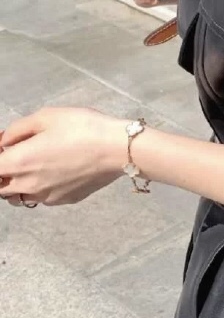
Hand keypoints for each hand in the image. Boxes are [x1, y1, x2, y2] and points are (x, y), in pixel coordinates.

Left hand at [0, 108, 125, 206]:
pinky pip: (42, 198)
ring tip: (35, 168)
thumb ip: (17, 129)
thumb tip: (4, 141)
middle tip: (18, 157)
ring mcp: (45, 196)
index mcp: (18, 162)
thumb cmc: (83, 128)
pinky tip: (57, 173)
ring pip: (18, 197)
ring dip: (18, 185)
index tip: (7, 147)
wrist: (117, 149)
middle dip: (3, 174)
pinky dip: (41, 189)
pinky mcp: (63, 200)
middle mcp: (27, 184)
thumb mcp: (47, 117)